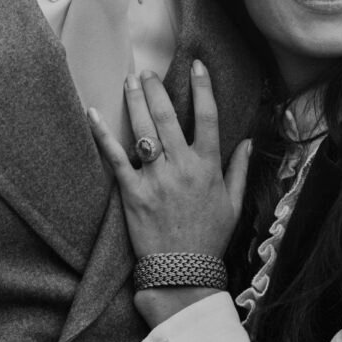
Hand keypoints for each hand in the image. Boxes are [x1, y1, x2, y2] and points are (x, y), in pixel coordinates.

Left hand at [88, 61, 250, 325]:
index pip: (207, 116)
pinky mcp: (133, 193)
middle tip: (148, 72)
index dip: (203, 87)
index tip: (197, 65)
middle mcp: (182, 167)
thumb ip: (240, 169)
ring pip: (143, 130)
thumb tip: (248, 140)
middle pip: (168, 117)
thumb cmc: (209, 239)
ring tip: (129, 82)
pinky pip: (116, 158)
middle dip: (157, 90)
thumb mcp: (234, 203)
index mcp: (208, 166)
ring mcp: (156, 179)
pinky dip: (103, 135)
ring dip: (135, 102)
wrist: (182, 275)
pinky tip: (93, 114)